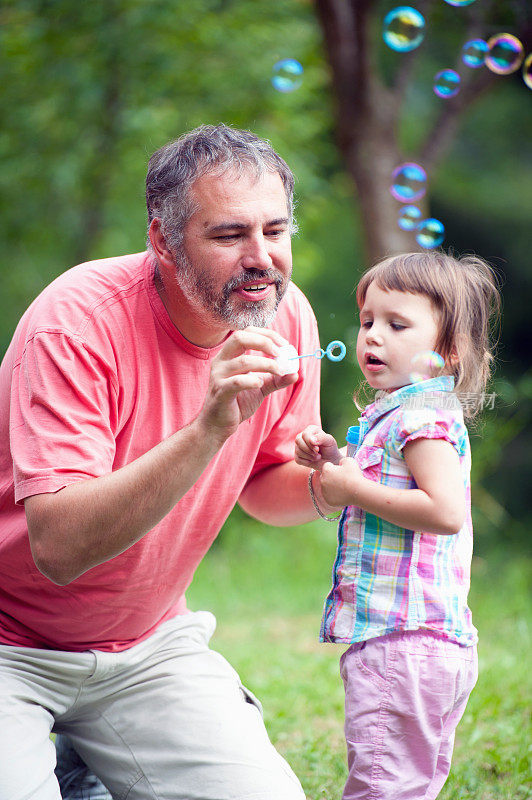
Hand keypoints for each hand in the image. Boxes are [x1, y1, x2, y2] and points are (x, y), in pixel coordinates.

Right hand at [198, 327, 297, 443]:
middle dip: (264, 342)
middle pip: (240, 337)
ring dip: (266, 363)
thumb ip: (276, 379)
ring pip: (243, 361)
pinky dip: (251, 380)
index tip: (284, 345)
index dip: (267, 335)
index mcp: (229, 355)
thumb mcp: (260, 387)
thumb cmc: (237, 403)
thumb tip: (295, 373)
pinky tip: (260, 383)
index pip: (247, 332)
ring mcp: (218, 375)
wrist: (217, 425)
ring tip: (280, 371)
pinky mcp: (220, 391)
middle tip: (281, 353)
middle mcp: (221, 361)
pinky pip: (236, 382)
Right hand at [295, 425, 340, 469]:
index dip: (310, 443)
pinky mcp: (297, 455)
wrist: (329, 460)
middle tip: (318, 454)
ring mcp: (298, 445)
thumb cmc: (329, 448)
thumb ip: (322, 437)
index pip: (305, 434)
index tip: (318, 449)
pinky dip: (307, 462)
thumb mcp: (330, 441)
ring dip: (309, 456)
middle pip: (298, 441)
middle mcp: (302, 436)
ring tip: (318, 457)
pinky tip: (313, 460)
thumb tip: (311, 440)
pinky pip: (298, 459)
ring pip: (298, 450)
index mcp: (310, 429)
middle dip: (309, 450)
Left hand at [319, 457, 364, 507]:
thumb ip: (341, 460)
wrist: (359, 491)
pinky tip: (343, 494)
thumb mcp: (349, 461)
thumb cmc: (354, 475)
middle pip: (325, 476)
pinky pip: (329, 496)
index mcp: (326, 470)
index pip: (327, 466)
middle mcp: (322, 481)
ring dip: (332, 486)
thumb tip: (340, 464)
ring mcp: (324, 492)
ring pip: (326, 487)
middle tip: (342, 479)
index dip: (335, 467)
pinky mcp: (328, 500)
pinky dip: (334, 495)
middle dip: (331, 477)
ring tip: (343, 487)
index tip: (342, 471)